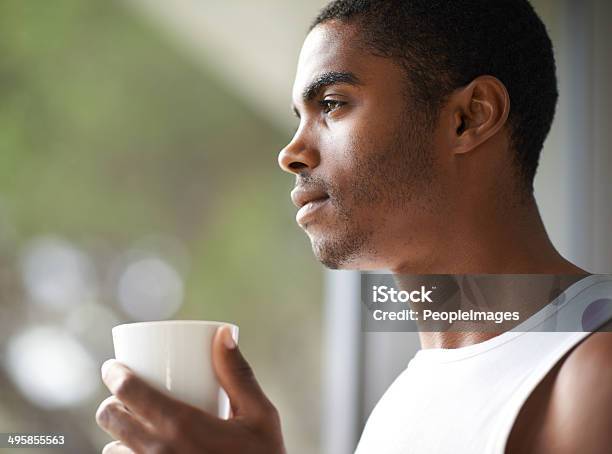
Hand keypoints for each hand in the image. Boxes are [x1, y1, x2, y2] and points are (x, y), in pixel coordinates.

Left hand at [96, 326, 285, 453]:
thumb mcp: (260, 416)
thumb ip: (238, 374)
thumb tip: (223, 333)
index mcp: (181, 426)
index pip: (128, 392)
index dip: (114, 374)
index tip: (114, 366)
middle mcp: (157, 452)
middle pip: (110, 418)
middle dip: (112, 401)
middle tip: (126, 394)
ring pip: (111, 448)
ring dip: (118, 431)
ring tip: (136, 423)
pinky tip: (140, 451)